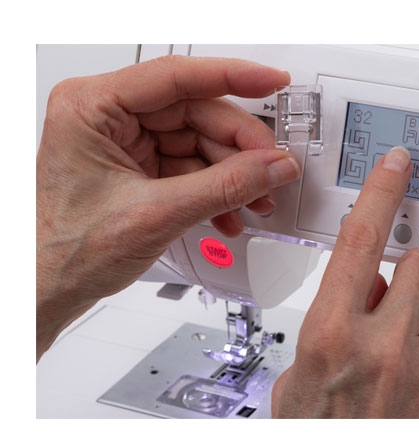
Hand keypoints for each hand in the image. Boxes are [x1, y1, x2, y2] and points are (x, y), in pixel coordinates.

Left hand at [36, 55, 299, 360]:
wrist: (52, 289)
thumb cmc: (67, 252)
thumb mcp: (158, 214)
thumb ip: (225, 187)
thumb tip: (273, 166)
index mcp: (93, 107)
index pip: (176, 77)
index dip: (233, 77)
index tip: (272, 82)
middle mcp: (108, 117)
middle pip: (196, 113)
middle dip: (239, 148)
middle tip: (272, 169)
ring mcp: (125, 142)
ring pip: (200, 142)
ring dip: (233, 175)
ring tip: (254, 200)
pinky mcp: (139, 167)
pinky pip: (192, 166)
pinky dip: (215, 190)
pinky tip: (229, 213)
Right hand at [271, 147, 418, 417]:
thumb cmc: (315, 433)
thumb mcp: (297, 373)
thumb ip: (331, 319)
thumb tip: (362, 284)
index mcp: (329, 334)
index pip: (362, 237)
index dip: (381, 190)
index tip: (396, 167)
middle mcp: (381, 347)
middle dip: (409, 269)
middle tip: (392, 292)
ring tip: (410, 327)